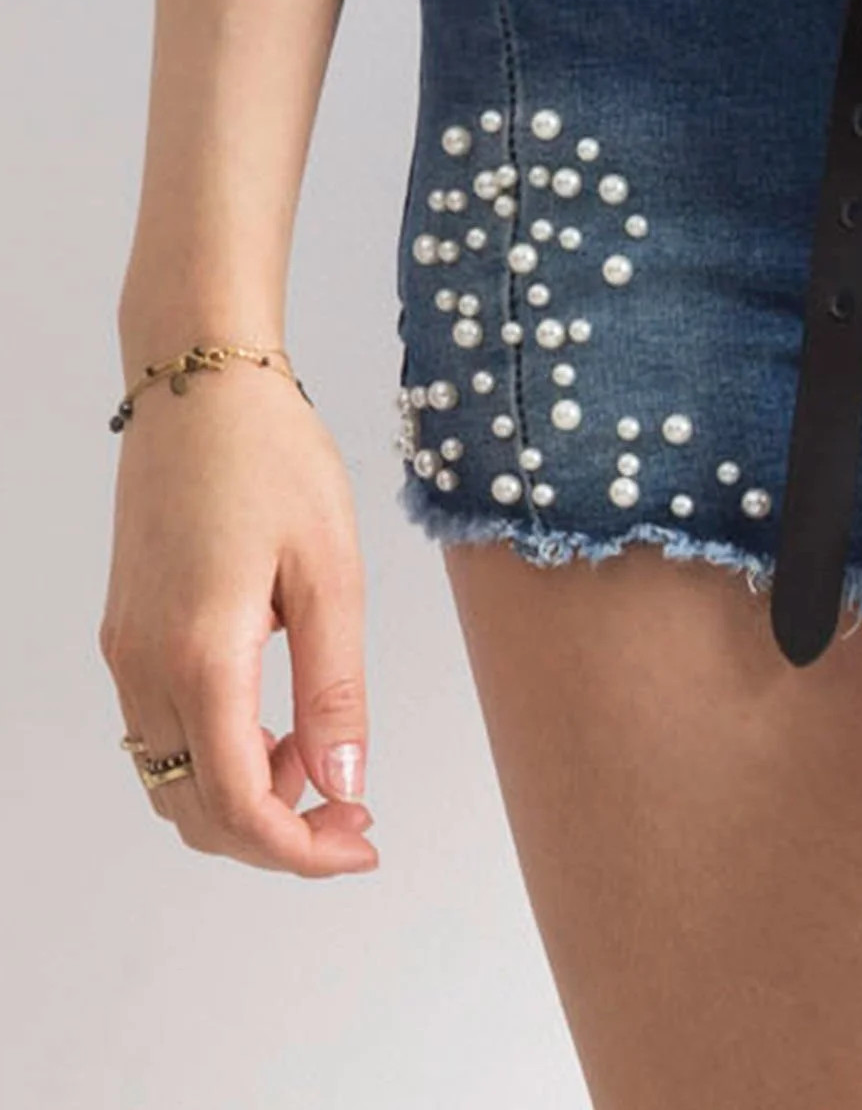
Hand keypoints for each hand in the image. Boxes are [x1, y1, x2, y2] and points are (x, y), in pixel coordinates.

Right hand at [99, 363, 377, 876]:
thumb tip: (342, 782)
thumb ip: (335, 686)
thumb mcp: (332, 570)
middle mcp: (145, 667)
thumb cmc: (274, 459)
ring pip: (170, 781)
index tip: (362, 843)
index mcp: (200, 656)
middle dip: (276, 836)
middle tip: (354, 810)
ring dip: (242, 799)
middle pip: (194, 812)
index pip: (237, 805)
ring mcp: (125, 652)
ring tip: (319, 758)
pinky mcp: (126, 632)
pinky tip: (274, 724)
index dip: (301, 850)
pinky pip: (159, 735)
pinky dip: (213, 758)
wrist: (201, 385)